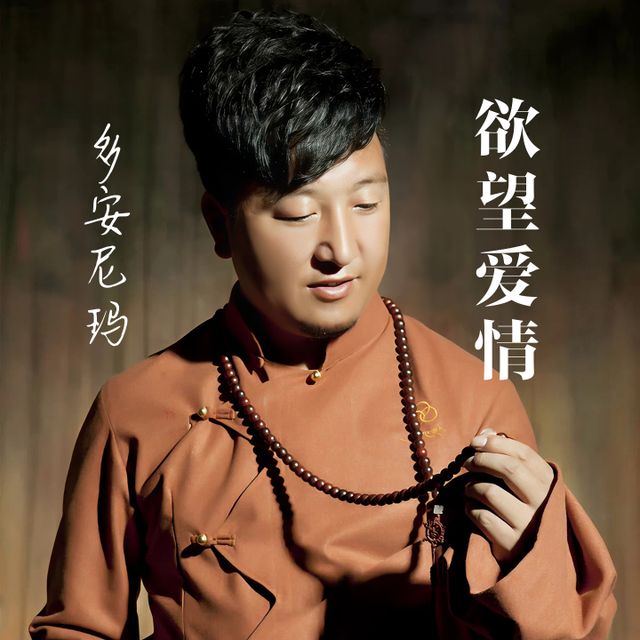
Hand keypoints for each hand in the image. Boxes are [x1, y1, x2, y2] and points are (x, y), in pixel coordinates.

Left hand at [462, 428, 554, 565]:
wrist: (534, 559)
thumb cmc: (523, 509)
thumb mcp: (523, 483)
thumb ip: (507, 456)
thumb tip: (486, 432)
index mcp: (549, 484)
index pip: (523, 454)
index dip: (496, 443)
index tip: (475, 441)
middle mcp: (543, 504)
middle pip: (508, 468)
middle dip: (481, 460)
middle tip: (466, 462)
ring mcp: (528, 525)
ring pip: (489, 491)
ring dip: (471, 487)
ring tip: (469, 490)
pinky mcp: (510, 543)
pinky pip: (480, 516)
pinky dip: (469, 508)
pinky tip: (471, 508)